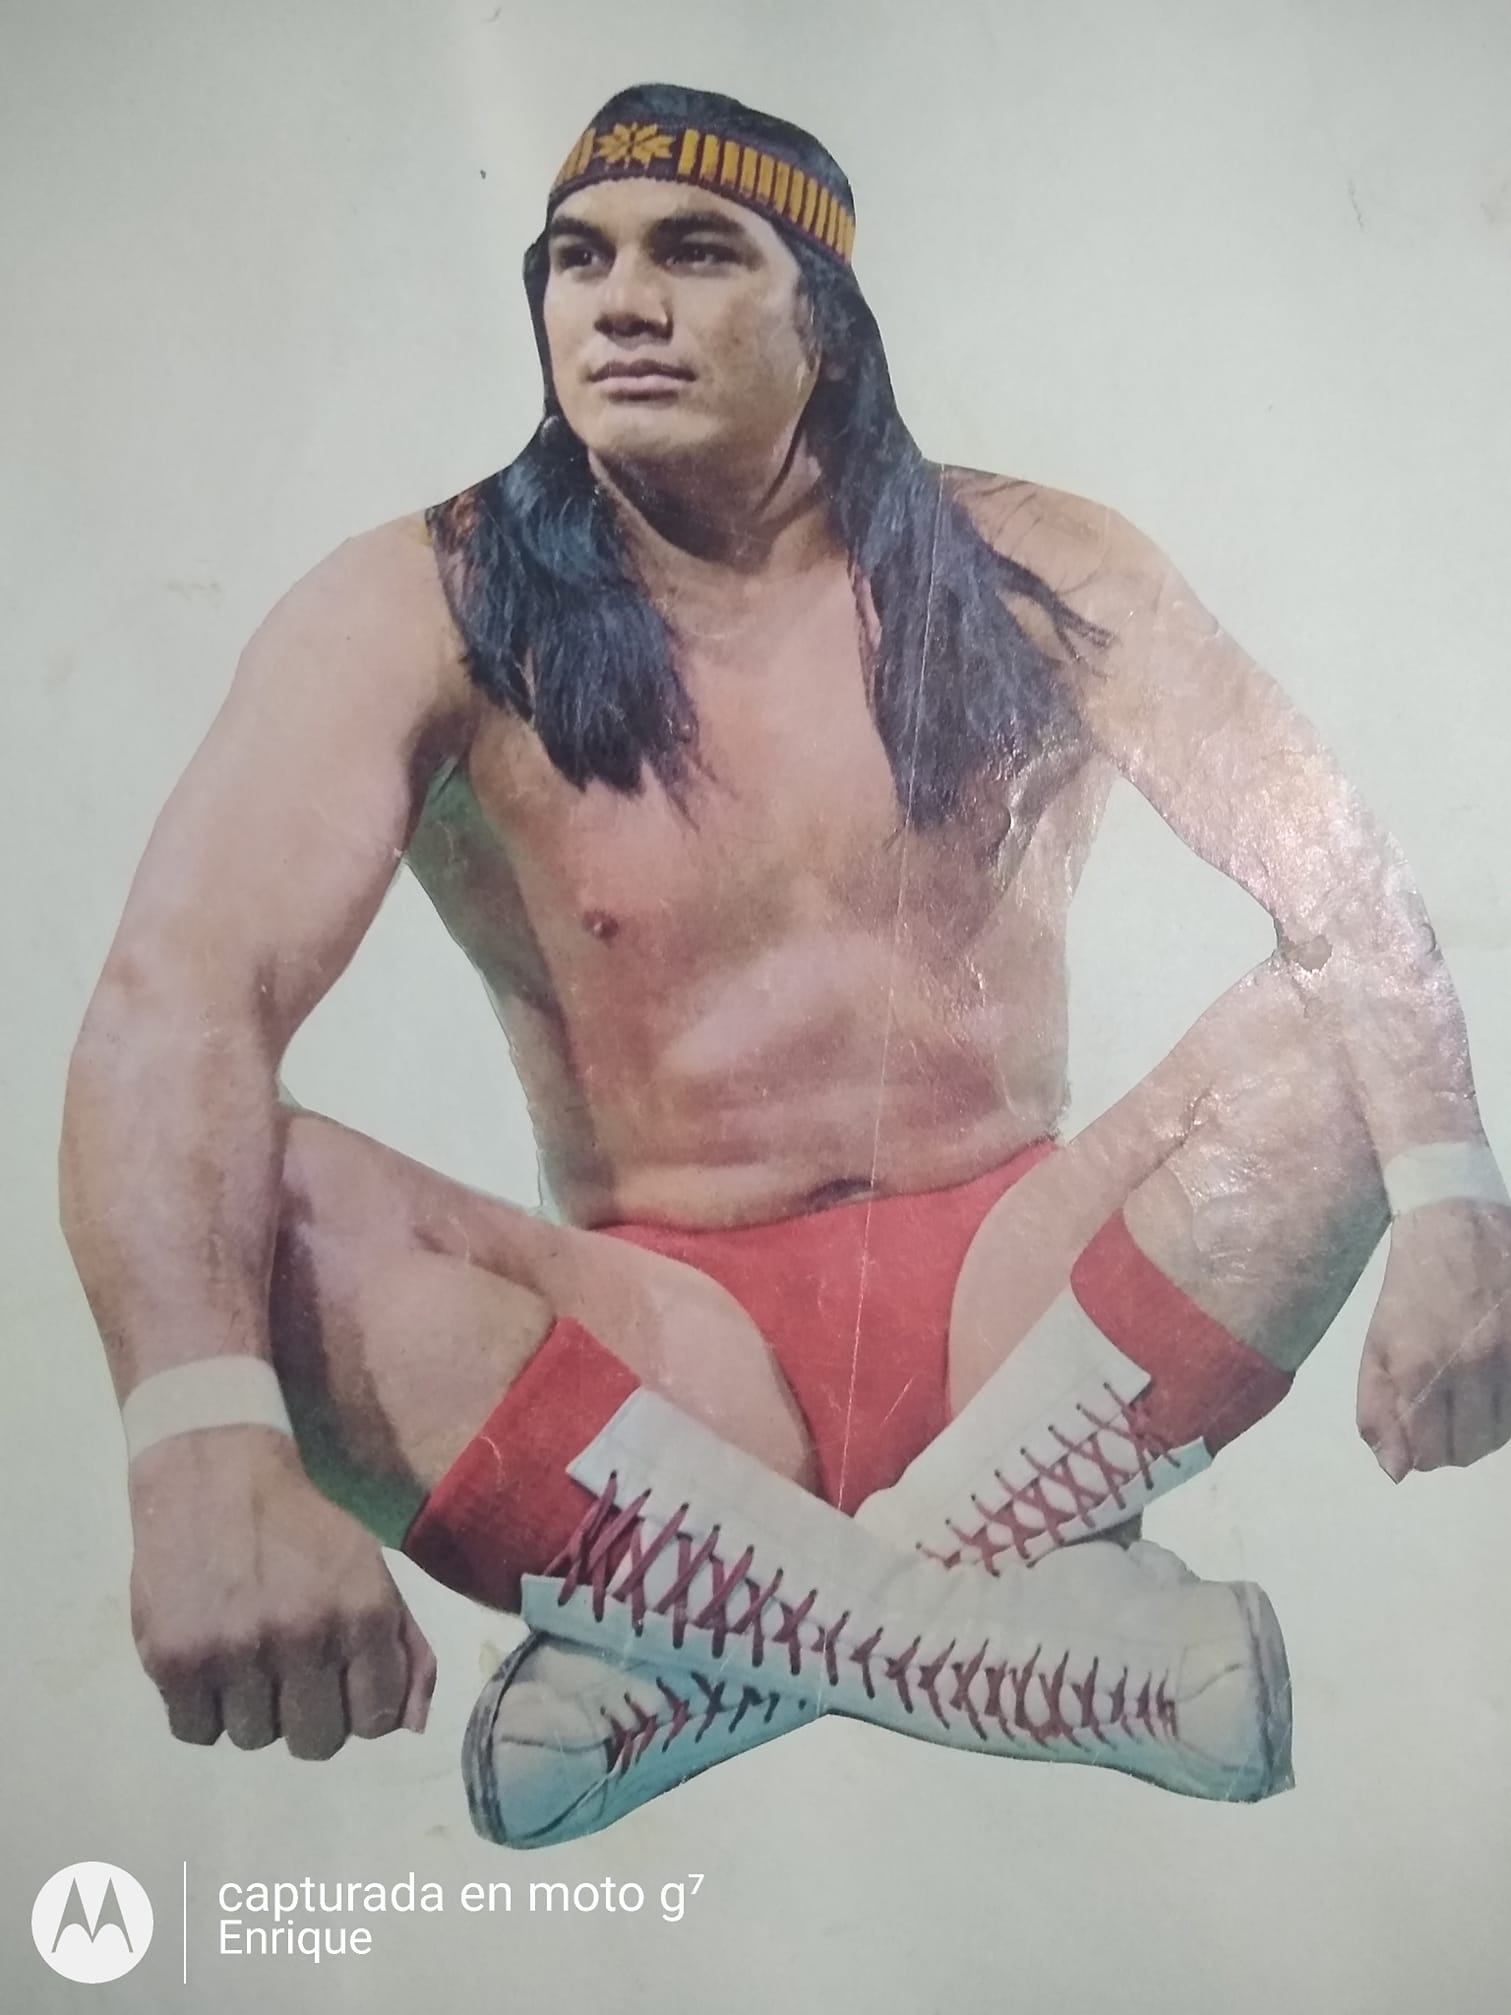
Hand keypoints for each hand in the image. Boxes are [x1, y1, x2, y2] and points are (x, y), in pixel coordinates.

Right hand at [129, 1429, 435, 1758]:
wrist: (215, 1468)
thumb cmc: (303, 1524)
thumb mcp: (371, 1569)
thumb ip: (406, 1647)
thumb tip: (411, 1728)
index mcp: (363, 1613)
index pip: (376, 1721)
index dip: (357, 1707)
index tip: (339, 1682)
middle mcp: (304, 1637)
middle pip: (316, 1743)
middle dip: (307, 1714)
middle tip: (288, 1669)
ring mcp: (236, 1652)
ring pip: (254, 1739)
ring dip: (251, 1708)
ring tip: (245, 1653)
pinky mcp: (175, 1660)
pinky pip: (196, 1732)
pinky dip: (201, 1708)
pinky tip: (208, 1658)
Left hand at [1357, 1202, 1510, 1477]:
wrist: (1456, 1221)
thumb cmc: (1411, 1286)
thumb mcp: (1377, 1344)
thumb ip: (1378, 1410)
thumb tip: (1395, 1471)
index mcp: (1421, 1366)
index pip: (1430, 1453)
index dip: (1422, 1451)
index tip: (1420, 1432)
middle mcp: (1472, 1364)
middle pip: (1471, 1449)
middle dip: (1452, 1443)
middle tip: (1444, 1414)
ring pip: (1504, 1432)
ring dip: (1485, 1426)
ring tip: (1469, 1394)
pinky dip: (1508, 1406)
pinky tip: (1494, 1384)